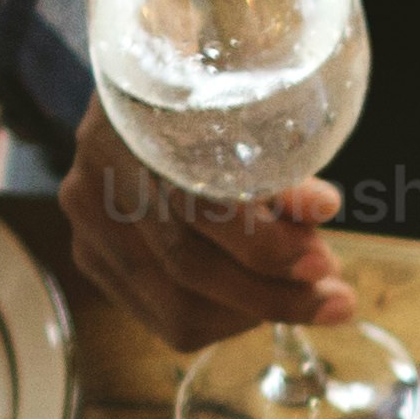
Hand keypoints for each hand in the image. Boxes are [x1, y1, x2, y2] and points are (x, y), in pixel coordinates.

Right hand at [57, 96, 358, 354]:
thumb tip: (323, 209)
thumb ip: (281, 167)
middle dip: (272, 293)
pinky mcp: (94, 261)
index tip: (326, 264)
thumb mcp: (249, 123)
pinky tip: (259, 300)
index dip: (265, 246)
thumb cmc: (209, 109)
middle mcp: (92, 181)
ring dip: (254, 312)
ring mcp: (87, 228)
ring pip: (178, 308)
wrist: (143, 99)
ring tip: (306, 294)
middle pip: (186, 266)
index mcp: (127, 126)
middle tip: (332, 295)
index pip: (195, 207)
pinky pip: (165, 320)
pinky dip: (225, 318)